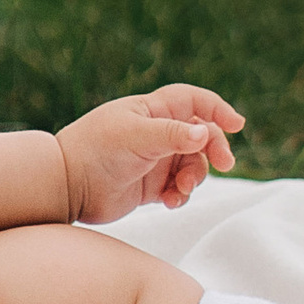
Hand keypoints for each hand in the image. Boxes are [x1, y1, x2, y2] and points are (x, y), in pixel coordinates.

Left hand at [58, 84, 242, 222]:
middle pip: (200, 135)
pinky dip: (182, 195)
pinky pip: (179, 189)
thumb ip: (171, 135)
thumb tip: (203, 134)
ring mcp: (154, 160)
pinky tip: (171, 203)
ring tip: (181, 189)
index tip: (237, 124)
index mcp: (151, 111)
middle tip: (225, 164)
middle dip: (215, 148)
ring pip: (193, 165)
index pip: (192, 101)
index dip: (216, 108)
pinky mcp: (150, 187)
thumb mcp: (135, 137)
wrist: (66, 186)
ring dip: (195, 177)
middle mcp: (155, 133)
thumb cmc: (95, 150)